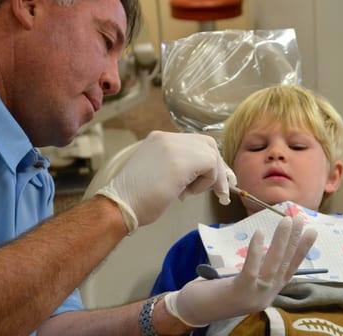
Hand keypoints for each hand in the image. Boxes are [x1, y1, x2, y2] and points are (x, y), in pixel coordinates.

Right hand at [93, 131, 235, 232]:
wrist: (121, 206)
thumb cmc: (136, 198)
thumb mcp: (158, 173)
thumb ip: (177, 166)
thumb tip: (199, 174)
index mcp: (159, 139)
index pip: (194, 143)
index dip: (208, 161)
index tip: (218, 180)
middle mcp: (168, 137)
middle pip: (207, 144)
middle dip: (218, 167)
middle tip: (221, 190)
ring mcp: (174, 146)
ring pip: (211, 154)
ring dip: (210, 177)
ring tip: (191, 194)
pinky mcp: (182, 160)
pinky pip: (210, 166)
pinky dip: (206, 182)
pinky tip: (186, 194)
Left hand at [164, 217, 316, 326]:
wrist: (195, 310)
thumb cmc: (217, 291)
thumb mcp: (243, 280)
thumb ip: (257, 268)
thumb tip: (268, 247)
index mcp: (269, 292)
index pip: (290, 269)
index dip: (302, 250)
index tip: (311, 232)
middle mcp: (267, 296)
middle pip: (284, 265)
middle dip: (295, 241)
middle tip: (301, 219)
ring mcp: (255, 296)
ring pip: (273, 266)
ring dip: (282, 242)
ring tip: (287, 221)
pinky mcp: (240, 292)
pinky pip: (252, 269)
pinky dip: (257, 251)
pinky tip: (260, 233)